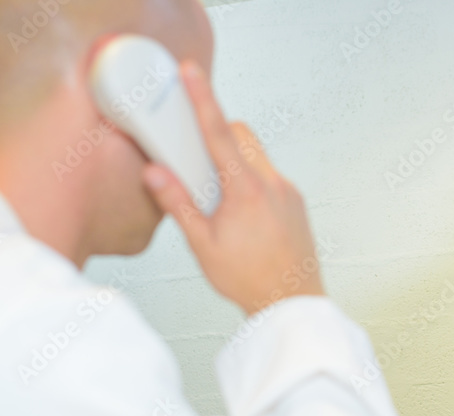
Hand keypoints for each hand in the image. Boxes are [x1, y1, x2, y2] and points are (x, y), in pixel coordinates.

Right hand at [141, 61, 322, 314]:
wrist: (291, 304)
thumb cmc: (249, 280)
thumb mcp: (203, 246)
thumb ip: (178, 205)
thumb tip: (155, 173)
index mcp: (247, 191)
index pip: (219, 133)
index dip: (202, 99)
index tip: (192, 73)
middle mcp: (274, 185)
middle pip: (242, 136)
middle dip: (218, 135)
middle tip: (196, 157)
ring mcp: (290, 193)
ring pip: (257, 156)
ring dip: (235, 161)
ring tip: (219, 197)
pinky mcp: (297, 204)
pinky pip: (270, 176)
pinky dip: (252, 180)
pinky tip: (241, 213)